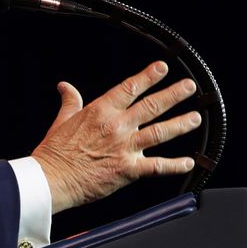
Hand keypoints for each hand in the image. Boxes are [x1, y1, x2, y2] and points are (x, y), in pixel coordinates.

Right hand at [30, 60, 202, 211]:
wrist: (51, 179)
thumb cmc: (54, 153)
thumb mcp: (62, 120)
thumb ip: (70, 101)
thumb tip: (65, 86)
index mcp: (101, 111)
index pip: (130, 88)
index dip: (148, 76)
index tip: (162, 68)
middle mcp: (117, 126)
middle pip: (152, 106)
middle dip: (174, 94)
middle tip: (189, 87)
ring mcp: (124, 147)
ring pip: (160, 132)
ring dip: (180, 124)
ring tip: (195, 118)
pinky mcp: (128, 170)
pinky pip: (157, 166)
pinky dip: (175, 165)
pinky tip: (188, 162)